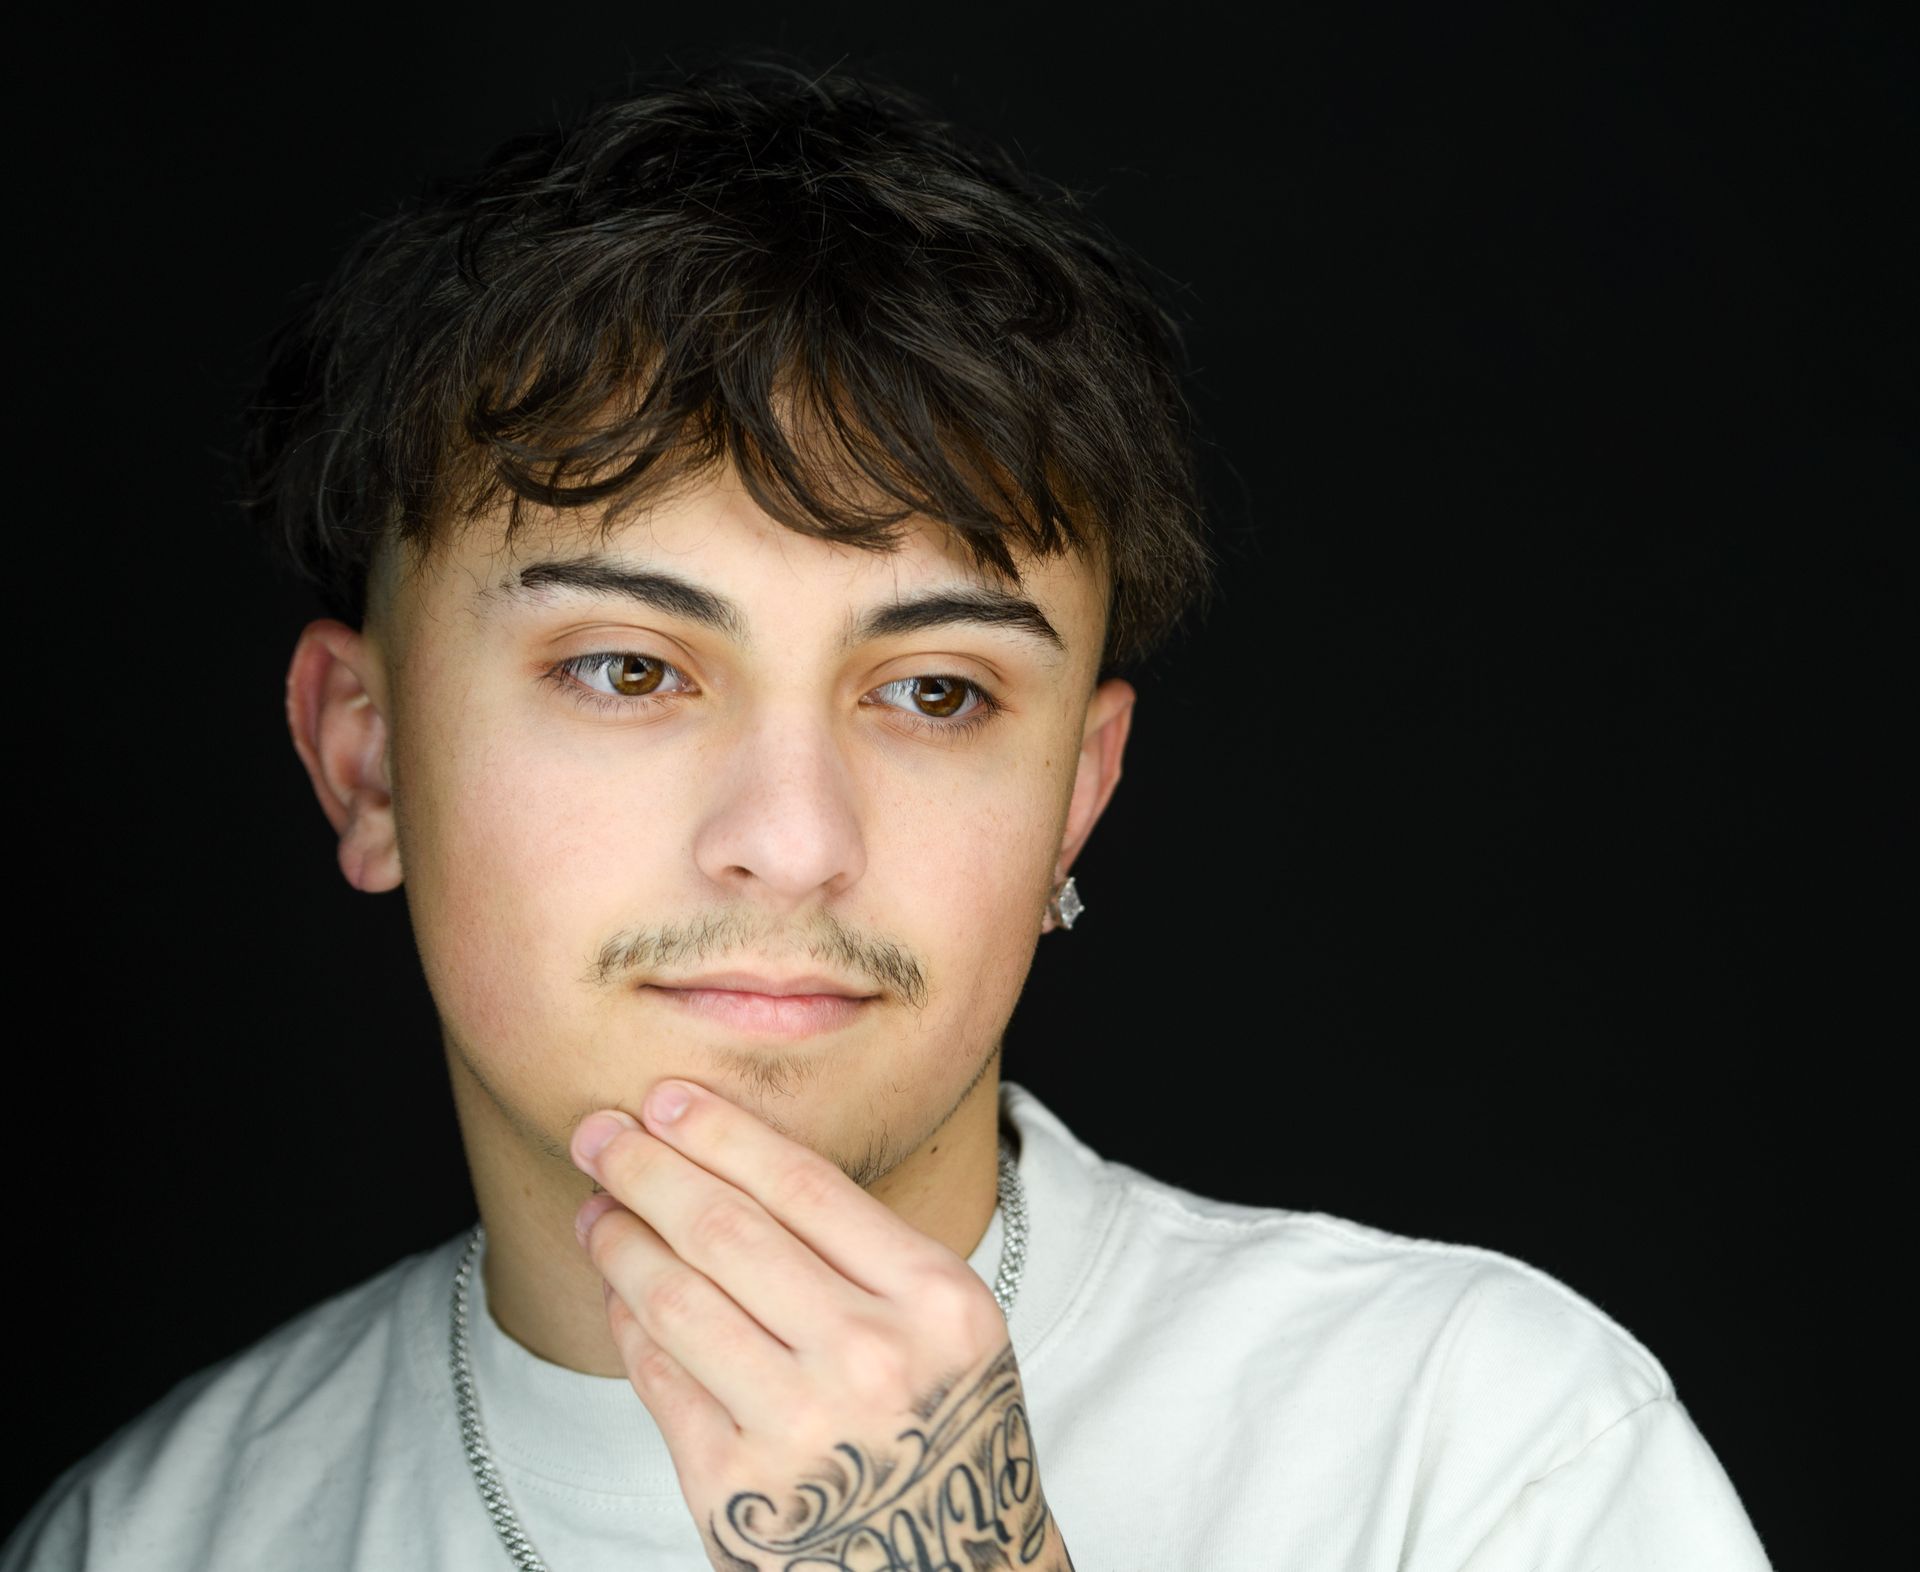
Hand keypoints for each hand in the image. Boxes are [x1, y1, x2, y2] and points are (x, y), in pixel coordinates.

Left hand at [569, 1079, 1073, 1571]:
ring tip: (597, 1209)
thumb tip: (721, 1162)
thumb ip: (862, 1255)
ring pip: (678, 1298)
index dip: (721, 1132)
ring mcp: (802, 1428)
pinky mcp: (737, 1492)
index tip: (667, 1099)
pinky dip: (629, 1322)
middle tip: (599, 1132)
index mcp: (937, 1299)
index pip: (804, 1184)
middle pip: (727, 1229)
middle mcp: (874, 1358)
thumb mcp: (948, 1329)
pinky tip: (619, 1290)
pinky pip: (660, 1377)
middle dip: (647, 1168)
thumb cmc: (941, 1428)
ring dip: (621, 1240)